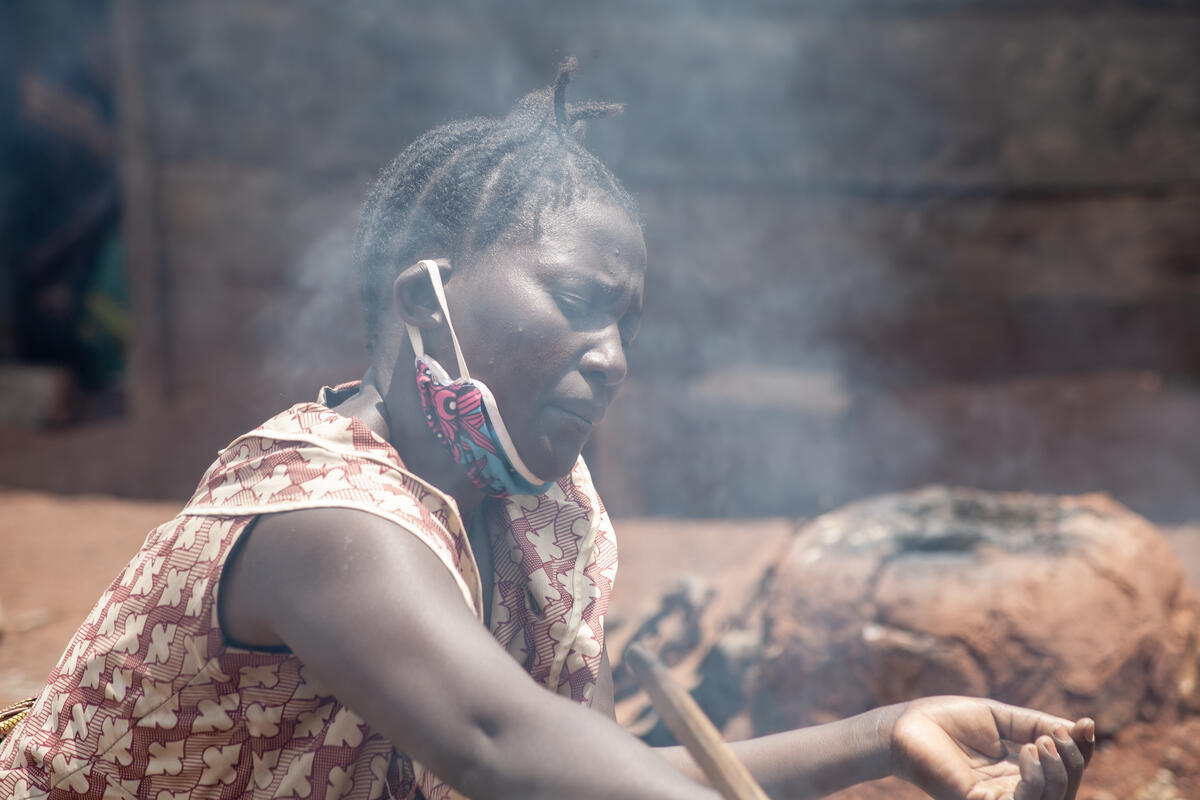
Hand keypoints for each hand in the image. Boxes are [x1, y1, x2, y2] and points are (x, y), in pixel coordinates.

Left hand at [887, 696, 1094, 799]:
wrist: (907, 725)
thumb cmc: (949, 721)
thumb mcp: (1001, 718)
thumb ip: (1038, 724)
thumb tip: (1081, 728)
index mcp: (1021, 770)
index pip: (1064, 772)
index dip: (1081, 753)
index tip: (1086, 725)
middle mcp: (1014, 790)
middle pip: (1063, 791)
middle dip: (1072, 764)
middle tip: (1058, 734)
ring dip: (1056, 773)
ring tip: (1040, 743)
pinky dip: (1034, 779)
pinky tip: (1028, 752)